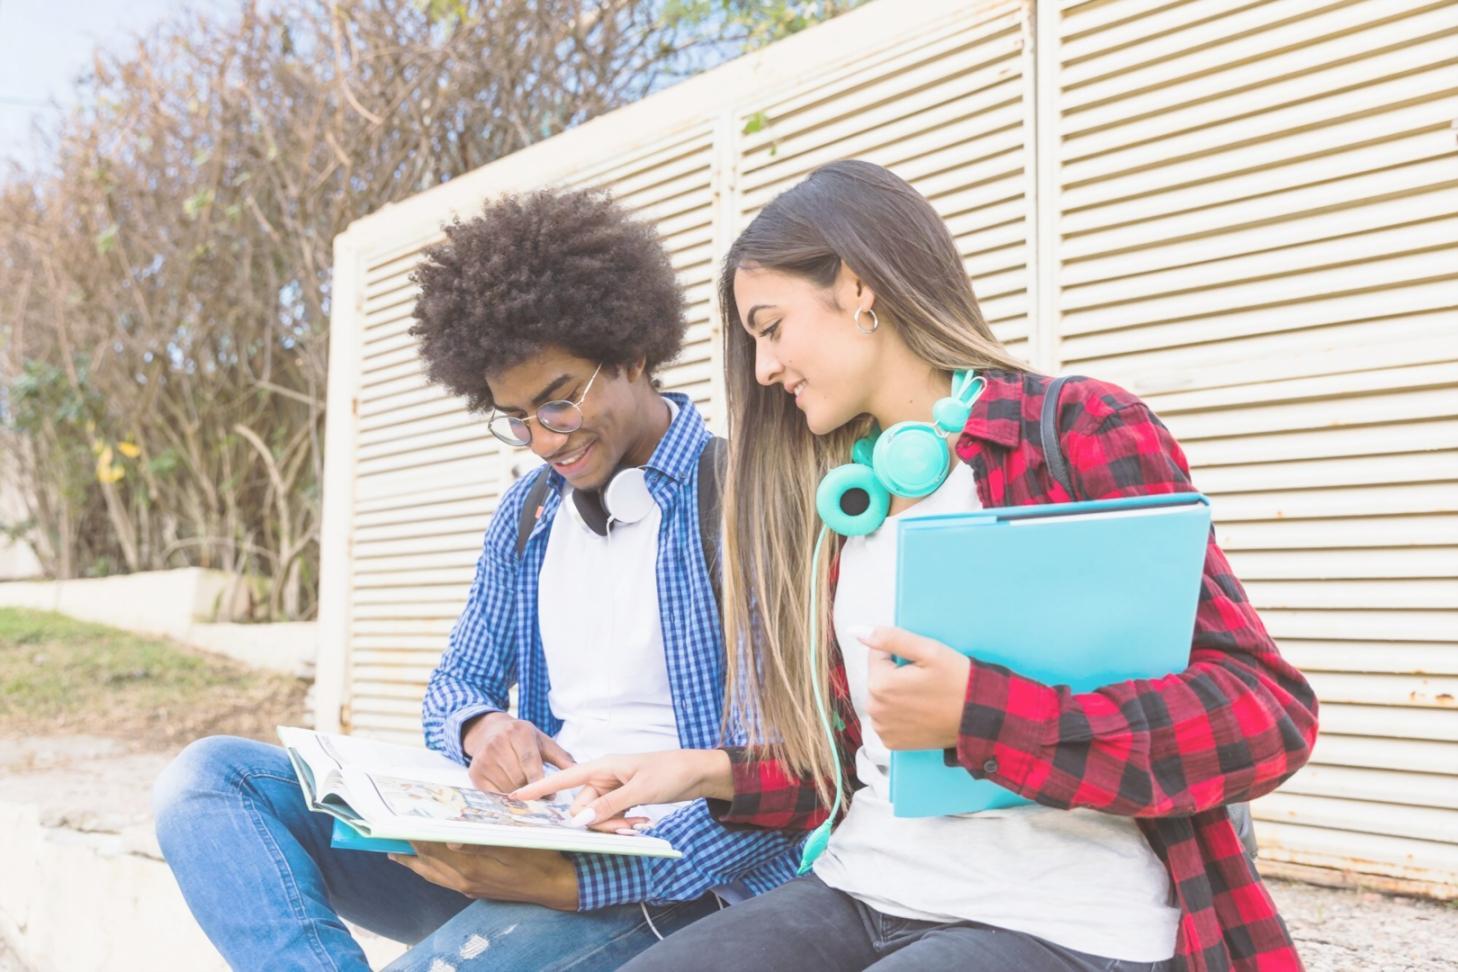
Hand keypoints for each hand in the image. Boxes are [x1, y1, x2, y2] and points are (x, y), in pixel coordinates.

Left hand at [390, 842, 578, 909]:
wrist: (557, 886)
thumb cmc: (540, 857)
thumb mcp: (515, 843)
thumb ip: (482, 843)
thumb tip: (451, 841)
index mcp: (472, 866)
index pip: (433, 847)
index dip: (415, 833)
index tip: (399, 820)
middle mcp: (465, 880)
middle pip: (426, 862)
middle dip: (407, 848)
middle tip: (389, 834)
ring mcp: (470, 888)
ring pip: (432, 875)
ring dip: (414, 863)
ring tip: (397, 853)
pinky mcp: (476, 891)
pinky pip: (444, 882)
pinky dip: (430, 872)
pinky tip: (428, 865)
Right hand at [463, 712, 573, 791]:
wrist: (489, 731)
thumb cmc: (522, 739)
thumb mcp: (543, 742)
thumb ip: (562, 758)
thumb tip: (580, 773)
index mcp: (519, 732)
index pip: (530, 761)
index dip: (539, 781)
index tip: (550, 796)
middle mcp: (498, 743)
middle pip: (518, 779)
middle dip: (531, 789)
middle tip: (539, 793)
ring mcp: (484, 757)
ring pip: (506, 788)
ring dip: (518, 794)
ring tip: (523, 786)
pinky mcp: (474, 772)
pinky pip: (493, 794)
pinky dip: (504, 796)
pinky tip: (510, 789)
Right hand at [510, 749, 731, 831]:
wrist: (697, 771)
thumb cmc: (670, 772)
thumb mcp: (639, 790)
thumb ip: (608, 806)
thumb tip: (579, 821)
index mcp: (601, 767)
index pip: (562, 779)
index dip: (538, 788)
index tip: (514, 796)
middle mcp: (603, 777)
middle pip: (583, 809)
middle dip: (601, 823)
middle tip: (630, 828)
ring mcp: (613, 789)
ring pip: (599, 817)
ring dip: (617, 826)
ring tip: (643, 824)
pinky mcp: (623, 798)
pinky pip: (612, 817)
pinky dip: (624, 824)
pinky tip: (643, 823)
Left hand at [859, 625, 970, 750]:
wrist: (978, 718)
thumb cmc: (957, 681)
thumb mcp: (928, 651)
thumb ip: (889, 638)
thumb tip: (855, 631)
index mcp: (879, 684)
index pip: (878, 655)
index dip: (901, 655)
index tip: (921, 665)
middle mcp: (875, 710)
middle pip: (879, 678)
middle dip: (897, 674)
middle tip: (925, 681)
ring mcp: (882, 729)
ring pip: (882, 698)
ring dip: (897, 694)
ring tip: (924, 696)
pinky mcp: (892, 742)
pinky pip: (888, 718)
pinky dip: (899, 713)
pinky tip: (920, 712)